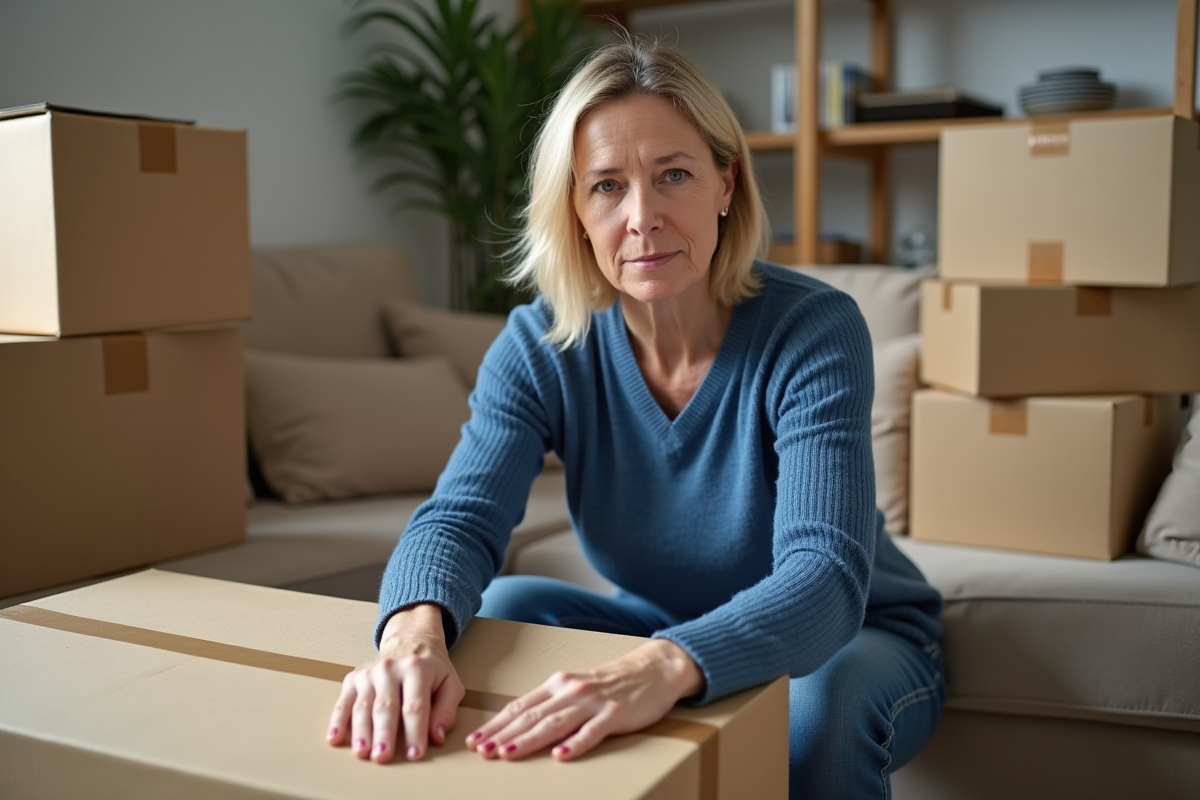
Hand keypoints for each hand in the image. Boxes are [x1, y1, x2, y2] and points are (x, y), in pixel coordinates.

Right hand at [327, 603, 465, 762]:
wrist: (409, 639)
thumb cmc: (431, 669)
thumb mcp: (450, 684)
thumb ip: (446, 711)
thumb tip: (437, 736)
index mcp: (417, 670)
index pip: (415, 706)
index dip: (414, 732)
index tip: (414, 754)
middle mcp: (390, 669)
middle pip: (386, 707)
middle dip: (384, 734)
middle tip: (382, 757)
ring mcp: (369, 673)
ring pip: (363, 707)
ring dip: (361, 732)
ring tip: (362, 753)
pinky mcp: (353, 679)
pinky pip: (343, 702)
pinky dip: (338, 721)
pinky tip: (335, 738)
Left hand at [465, 638, 703, 761]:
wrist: (654, 669)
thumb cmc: (612, 683)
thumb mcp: (577, 688)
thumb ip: (552, 704)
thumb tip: (519, 726)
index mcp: (558, 684)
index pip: (521, 706)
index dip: (497, 724)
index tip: (475, 740)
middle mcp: (571, 690)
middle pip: (532, 715)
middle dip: (503, 734)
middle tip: (482, 750)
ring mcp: (593, 702)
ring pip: (555, 723)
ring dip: (528, 739)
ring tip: (507, 753)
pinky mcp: (615, 713)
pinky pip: (592, 731)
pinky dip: (575, 744)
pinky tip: (561, 756)